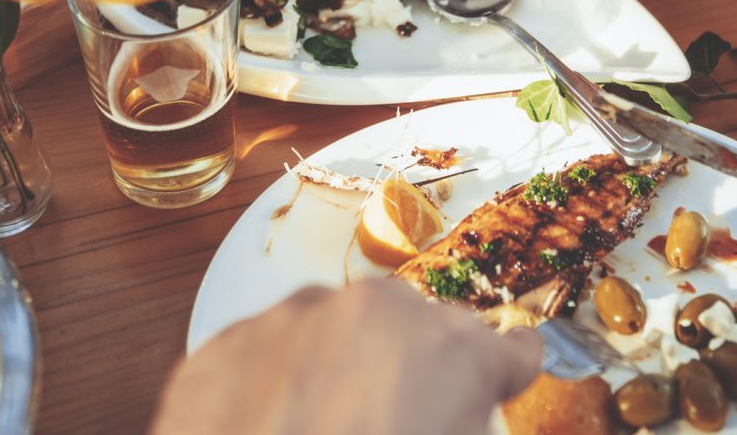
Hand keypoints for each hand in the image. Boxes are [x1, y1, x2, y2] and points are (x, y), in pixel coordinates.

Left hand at [150, 280, 540, 434]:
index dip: (500, 375)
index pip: (507, 348)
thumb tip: (454, 415)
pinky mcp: (229, 343)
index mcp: (453, 351)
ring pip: (334, 333)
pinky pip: (267, 354)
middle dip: (410, 373)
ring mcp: (295, 319)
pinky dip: (273, 386)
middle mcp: (377, 313)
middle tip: (390, 428)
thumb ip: (466, 424)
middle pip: (414, 330)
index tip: (493, 386)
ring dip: (337, 372)